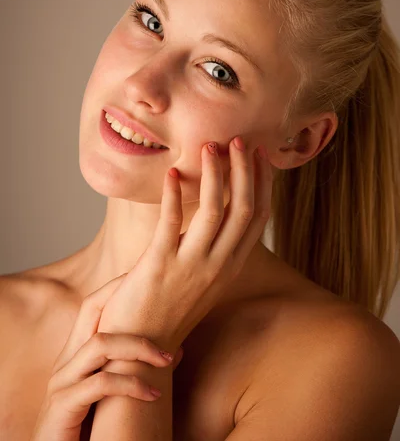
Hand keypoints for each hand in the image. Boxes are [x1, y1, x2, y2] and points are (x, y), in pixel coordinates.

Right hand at [30, 275, 182, 440]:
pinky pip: (100, 385)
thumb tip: (178, 347)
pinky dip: (131, 385)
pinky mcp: (62, 406)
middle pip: (91, 309)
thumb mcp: (113, 392)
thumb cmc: (88, 425)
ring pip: (100, 344)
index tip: (148, 278)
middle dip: (125, 297)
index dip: (118, 287)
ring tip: (167, 358)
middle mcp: (66, 360)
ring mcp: (61, 381)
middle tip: (162, 299)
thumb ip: (136, 368)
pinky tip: (154, 394)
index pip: (93, 305)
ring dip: (139, 347)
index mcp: (76, 353)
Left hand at [98, 137, 271, 353]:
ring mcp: (191, 265)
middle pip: (244, 209)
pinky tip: (173, 174)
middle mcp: (219, 265)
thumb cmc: (171, 305)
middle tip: (238, 140)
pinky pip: (171, 222)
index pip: (258, 217)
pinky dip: (174, 195)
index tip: (261, 154)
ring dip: (216, 175)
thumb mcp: (205, 278)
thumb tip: (220, 210)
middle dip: (244, 170)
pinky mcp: (160, 265)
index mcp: (232, 265)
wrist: (142, 344)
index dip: (263, 183)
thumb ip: (215, 247)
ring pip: (215, 211)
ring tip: (209, 147)